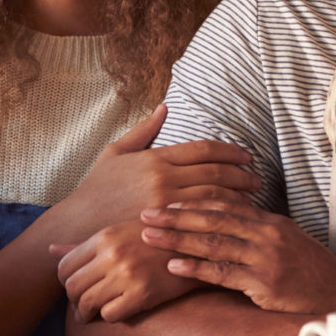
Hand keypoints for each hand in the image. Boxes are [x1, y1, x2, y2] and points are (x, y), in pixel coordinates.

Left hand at [51, 191, 231, 322]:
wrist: (197, 247)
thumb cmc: (157, 239)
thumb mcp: (120, 232)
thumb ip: (84, 244)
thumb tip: (50, 250)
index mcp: (104, 237)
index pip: (64, 267)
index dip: (66, 282)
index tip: (76, 288)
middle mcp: (112, 254)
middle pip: (72, 288)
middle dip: (74, 301)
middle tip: (83, 306)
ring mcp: (127, 275)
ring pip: (88, 304)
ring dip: (88, 313)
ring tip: (93, 314)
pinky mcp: (143, 294)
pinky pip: (110, 315)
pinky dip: (109, 316)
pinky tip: (118, 311)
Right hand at [52, 103, 262, 240]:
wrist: (78, 224)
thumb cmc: (96, 187)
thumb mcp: (115, 151)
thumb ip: (144, 130)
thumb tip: (166, 107)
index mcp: (156, 157)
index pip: (203, 150)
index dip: (230, 152)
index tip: (246, 156)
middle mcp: (164, 178)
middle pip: (215, 173)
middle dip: (241, 175)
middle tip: (257, 178)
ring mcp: (165, 205)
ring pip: (214, 198)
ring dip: (238, 197)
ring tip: (252, 198)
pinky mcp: (165, 228)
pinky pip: (202, 222)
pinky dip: (223, 218)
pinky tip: (234, 220)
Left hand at [139, 197, 335, 314]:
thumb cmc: (311, 271)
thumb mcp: (287, 241)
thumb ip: (258, 231)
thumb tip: (228, 221)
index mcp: (270, 221)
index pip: (224, 205)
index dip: (192, 202)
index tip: (164, 200)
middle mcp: (266, 234)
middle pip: (213, 218)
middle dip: (176, 214)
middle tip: (145, 212)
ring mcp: (265, 257)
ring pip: (213, 242)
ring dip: (178, 238)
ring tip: (150, 236)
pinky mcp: (264, 283)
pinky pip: (223, 273)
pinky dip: (196, 268)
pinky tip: (173, 266)